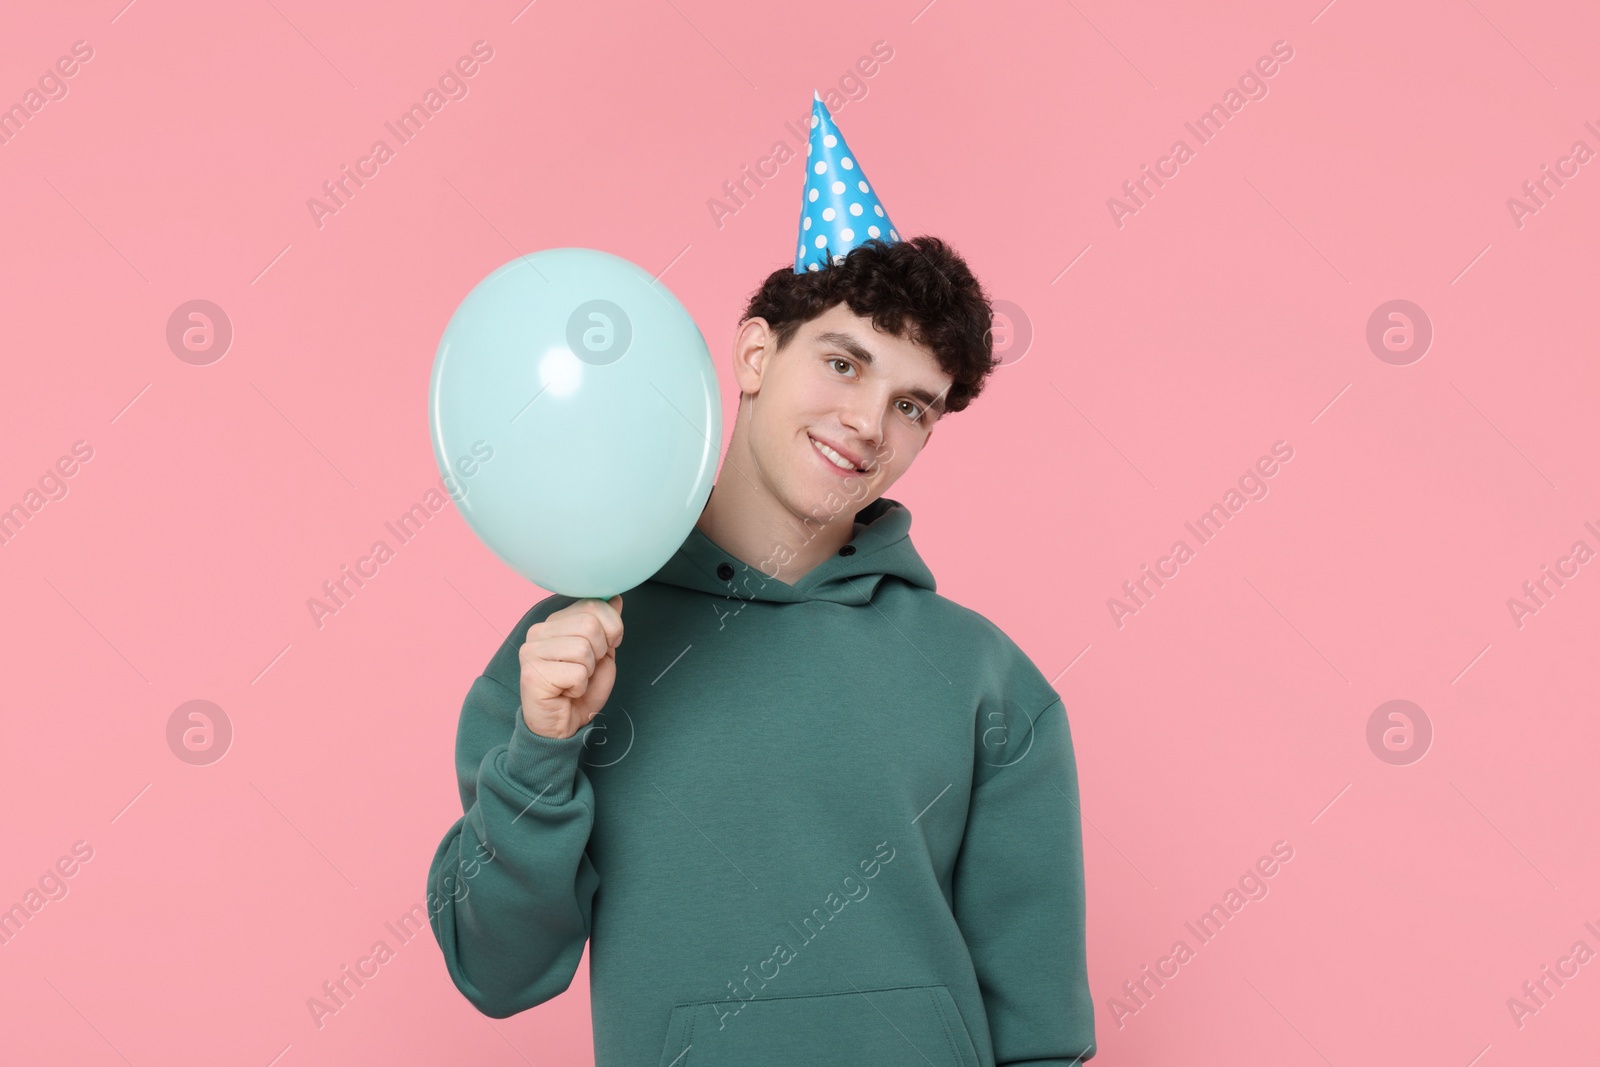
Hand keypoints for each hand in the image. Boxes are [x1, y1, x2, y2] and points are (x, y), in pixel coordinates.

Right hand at [518, 595, 623, 739]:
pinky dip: (580, 687)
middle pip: (590, 625)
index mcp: (556, 621)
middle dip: (600, 652)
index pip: (592, 604)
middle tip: (586, 669)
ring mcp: (531, 651)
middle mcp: (539, 631)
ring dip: (588, 672)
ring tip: (575, 681)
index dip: (612, 628)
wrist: (562, 726)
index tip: (606, 647)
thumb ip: (607, 626)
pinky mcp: (532, 674)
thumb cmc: (580, 690)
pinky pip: (576, 673)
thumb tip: (614, 598)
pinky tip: (566, 692)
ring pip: (583, 649)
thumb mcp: (603, 653)